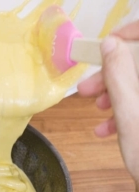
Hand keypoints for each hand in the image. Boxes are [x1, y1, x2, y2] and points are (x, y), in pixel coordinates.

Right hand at [78, 21, 138, 183]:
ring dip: (114, 95)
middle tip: (87, 89)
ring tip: (96, 110)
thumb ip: (118, 76)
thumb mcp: (130, 113)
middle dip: (111, 75)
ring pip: (137, 83)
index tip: (105, 47)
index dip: (129, 35)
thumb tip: (109, 45)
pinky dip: (123, 109)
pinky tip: (107, 127)